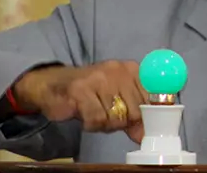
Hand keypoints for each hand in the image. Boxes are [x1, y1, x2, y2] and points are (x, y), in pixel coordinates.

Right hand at [13, 61, 146, 141]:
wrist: (53, 84)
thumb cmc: (90, 92)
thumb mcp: (116, 100)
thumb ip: (133, 116)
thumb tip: (146, 136)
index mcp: (132, 70)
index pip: (153, 96)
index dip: (149, 115)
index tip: (142, 125)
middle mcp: (119, 71)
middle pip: (135, 111)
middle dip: (123, 122)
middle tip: (108, 117)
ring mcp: (100, 79)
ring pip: (116, 118)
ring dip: (105, 124)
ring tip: (95, 114)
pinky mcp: (81, 90)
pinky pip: (97, 119)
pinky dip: (91, 125)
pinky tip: (85, 116)